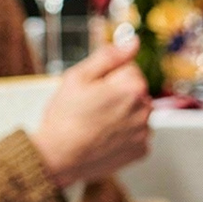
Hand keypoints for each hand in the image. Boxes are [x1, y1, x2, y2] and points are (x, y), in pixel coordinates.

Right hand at [31, 44, 152, 189]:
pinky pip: (136, 135)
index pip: (128, 68)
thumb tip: (133, 42)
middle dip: (117, 95)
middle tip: (90, 108)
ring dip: (122, 115)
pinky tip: (103, 139)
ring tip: (95, 125)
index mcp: (133, 86)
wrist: (56, 158)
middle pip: (134, 91)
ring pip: (135, 113)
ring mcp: (145, 131)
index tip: (91, 90)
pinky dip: (123, 136)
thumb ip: (109, 56)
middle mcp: (146, 108)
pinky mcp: (141, 150)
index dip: (107, 77)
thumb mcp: (79, 77)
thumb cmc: (64, 118)